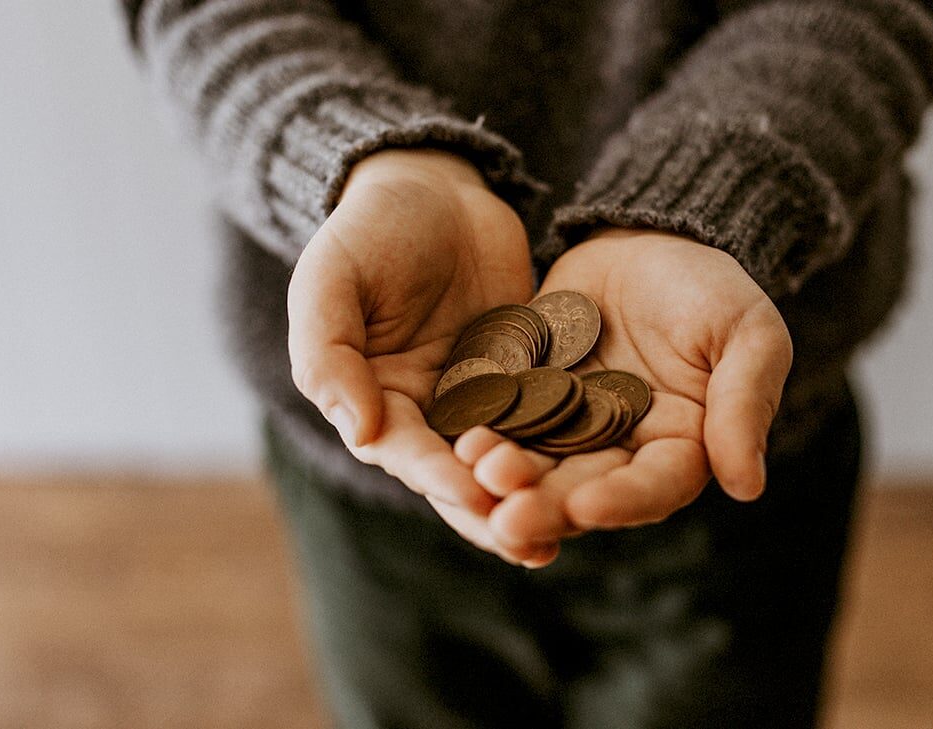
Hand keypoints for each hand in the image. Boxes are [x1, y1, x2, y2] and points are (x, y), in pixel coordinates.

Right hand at [287, 148, 535, 549]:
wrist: (433, 186)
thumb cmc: (369, 229)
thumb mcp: (331, 279)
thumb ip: (330, 353)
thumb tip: (361, 434)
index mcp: (374, 399)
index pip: (406, 452)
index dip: (438, 476)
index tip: (476, 495)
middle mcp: (427, 411)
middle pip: (459, 474)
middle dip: (493, 509)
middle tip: (532, 544)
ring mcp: (480, 397)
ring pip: (507, 458)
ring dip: (532, 495)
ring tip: (567, 531)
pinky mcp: (526, 375)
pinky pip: (547, 416)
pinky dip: (567, 446)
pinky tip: (602, 472)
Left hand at [463, 229, 792, 559]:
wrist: (645, 237)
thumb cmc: (710, 286)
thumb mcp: (747, 334)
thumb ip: (743, 404)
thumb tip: (747, 487)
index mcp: (680, 447)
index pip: (654, 487)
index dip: (622, 501)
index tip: (586, 507)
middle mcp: (620, 450)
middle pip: (583, 490)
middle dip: (546, 505)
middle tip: (507, 518)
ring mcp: (567, 427)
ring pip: (535, 465)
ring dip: (505, 478)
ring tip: (476, 473)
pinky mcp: (524, 397)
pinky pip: (500, 420)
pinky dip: (480, 432)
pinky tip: (455, 438)